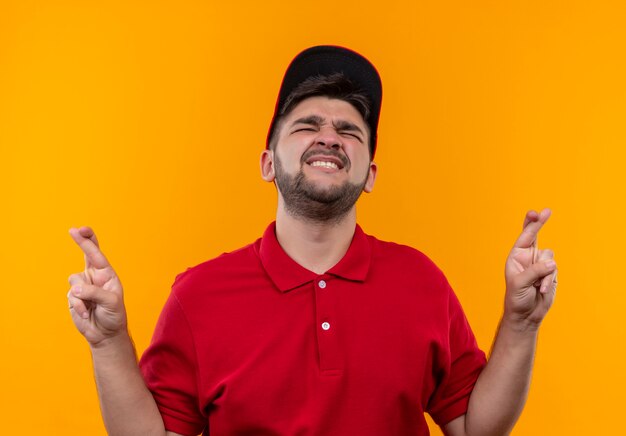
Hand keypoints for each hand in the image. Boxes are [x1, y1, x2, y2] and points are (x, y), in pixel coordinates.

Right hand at [67, 226, 126, 346]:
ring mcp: (83, 286)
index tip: (80, 230)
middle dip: (81, 241)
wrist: (105, 334)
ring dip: (82, 295)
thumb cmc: (114, 316)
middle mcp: (94, 277)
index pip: (97, 254)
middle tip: (73, 230)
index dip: (89, 241)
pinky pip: (71, 297)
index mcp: (107, 274)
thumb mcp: (111, 302)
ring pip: (74, 280)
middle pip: (85, 255)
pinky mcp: (73, 297)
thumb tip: (75, 288)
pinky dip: (78, 306)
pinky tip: (86, 314)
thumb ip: (94, 293)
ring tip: (92, 307)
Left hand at [504, 209, 557, 329]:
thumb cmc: (516, 298)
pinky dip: (549, 280)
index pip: (524, 237)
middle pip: (536, 236)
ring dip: (545, 272)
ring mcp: (540, 264)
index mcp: (516, 256)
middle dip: (540, 223)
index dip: (530, 224)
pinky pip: (554, 270)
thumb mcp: (520, 283)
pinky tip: (542, 290)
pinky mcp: (550, 273)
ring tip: (537, 286)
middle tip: (547, 211)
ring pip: (549, 258)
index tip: (535, 213)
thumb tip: (551, 263)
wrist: (526, 314)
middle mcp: (528, 257)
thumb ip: (535, 271)